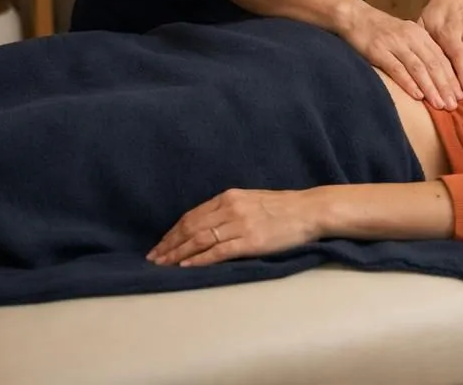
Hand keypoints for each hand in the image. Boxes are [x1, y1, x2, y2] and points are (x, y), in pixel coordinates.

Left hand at [147, 188, 322, 267]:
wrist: (309, 211)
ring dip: (178, 254)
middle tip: (153, 259)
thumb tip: (205, 225)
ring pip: (200, 240)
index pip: (192, 216)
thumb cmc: (282, 208)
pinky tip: (186, 266)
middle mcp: (231, 208)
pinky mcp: (250, 241)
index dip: (173, 232)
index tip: (160, 245)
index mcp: (229, 197)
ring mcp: (240, 225)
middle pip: (190, 228)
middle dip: (169, 244)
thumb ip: (228, 209)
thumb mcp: (251, 200)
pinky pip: (218, 251)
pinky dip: (199, 259)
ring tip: (163, 265)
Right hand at [341, 5, 462, 108]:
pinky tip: (417, 96)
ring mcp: (395, 44)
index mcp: (421, 35)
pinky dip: (408, 82)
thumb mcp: (407, 36)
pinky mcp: (378, 50)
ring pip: (418, 68)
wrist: (356, 16)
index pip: (441, 59)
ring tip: (440, 104)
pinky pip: (396, 68)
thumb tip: (439, 76)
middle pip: (433, 64)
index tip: (462, 96)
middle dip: (446, 86)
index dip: (452, 78)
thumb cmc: (383, 31)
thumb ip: (421, 51)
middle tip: (454, 105)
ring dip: (431, 88)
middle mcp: (411, 38)